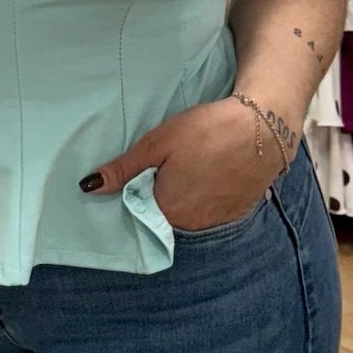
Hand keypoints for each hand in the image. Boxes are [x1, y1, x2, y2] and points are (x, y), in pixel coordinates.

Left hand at [79, 99, 286, 229]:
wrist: (262, 128)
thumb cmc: (207, 130)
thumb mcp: (158, 143)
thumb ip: (124, 169)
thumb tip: (89, 187)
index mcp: (166, 209)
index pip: (138, 209)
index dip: (139, 189)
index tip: (146, 171)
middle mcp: (189, 224)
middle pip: (163, 214)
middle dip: (161, 194)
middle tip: (172, 164)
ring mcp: (215, 221)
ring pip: (187, 214)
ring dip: (185, 198)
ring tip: (193, 168)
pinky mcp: (235, 214)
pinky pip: (211, 212)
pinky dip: (207, 198)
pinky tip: (211, 175)